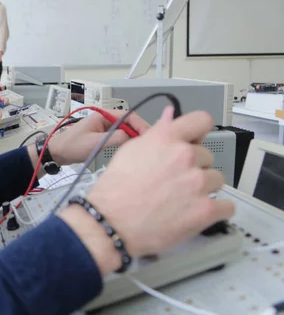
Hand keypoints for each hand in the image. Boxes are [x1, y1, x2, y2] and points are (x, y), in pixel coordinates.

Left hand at [47, 109, 149, 166]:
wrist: (57, 152)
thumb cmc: (72, 146)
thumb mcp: (95, 142)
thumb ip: (115, 138)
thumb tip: (131, 137)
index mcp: (103, 115)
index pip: (128, 115)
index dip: (140, 124)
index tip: (149, 134)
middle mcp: (104, 119)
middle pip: (128, 122)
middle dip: (138, 131)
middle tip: (148, 143)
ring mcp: (103, 127)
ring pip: (124, 130)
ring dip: (132, 137)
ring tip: (141, 147)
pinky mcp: (101, 135)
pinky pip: (117, 136)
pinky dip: (125, 141)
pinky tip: (129, 150)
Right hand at [59, 108, 234, 274]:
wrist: (111, 221)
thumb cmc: (115, 189)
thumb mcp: (130, 151)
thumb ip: (156, 133)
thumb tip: (170, 116)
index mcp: (167, 138)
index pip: (201, 120)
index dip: (198, 132)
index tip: (195, 141)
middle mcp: (185, 156)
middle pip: (207, 156)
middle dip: (194, 167)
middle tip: (174, 182)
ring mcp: (198, 182)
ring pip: (217, 180)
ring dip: (204, 189)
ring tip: (181, 200)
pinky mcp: (206, 209)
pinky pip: (226, 206)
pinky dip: (214, 211)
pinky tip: (195, 213)